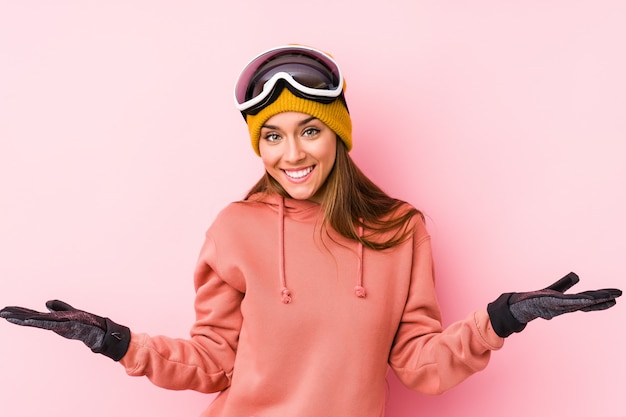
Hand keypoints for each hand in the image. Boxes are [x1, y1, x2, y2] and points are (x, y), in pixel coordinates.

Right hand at [0, 300, 129, 360]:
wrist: (100, 332)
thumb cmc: (86, 323)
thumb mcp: (70, 311)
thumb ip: (59, 306)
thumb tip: (46, 303)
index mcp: (52, 319)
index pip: (32, 315)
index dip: (19, 312)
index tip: (5, 310)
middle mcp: (53, 322)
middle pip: (31, 317)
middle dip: (16, 315)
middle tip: (0, 312)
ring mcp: (59, 325)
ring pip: (37, 321)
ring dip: (23, 318)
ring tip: (8, 316)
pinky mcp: (67, 326)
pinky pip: (50, 323)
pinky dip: (39, 321)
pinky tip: (29, 320)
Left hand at [487, 272, 621, 337]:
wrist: (518, 307)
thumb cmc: (535, 300)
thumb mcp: (553, 289)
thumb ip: (565, 284)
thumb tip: (577, 276)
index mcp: (568, 303)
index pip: (588, 299)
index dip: (602, 297)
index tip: (616, 294)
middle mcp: (566, 306)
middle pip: (587, 302)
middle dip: (603, 299)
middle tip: (619, 295)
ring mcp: (559, 306)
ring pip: (580, 303)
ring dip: (595, 300)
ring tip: (610, 297)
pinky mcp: (551, 303)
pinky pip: (568, 302)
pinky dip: (580, 301)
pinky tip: (590, 299)